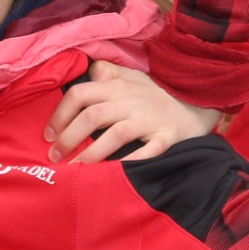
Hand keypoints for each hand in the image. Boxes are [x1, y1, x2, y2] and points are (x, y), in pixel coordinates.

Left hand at [43, 61, 218, 163]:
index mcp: (119, 85)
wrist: (200, 103)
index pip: (80, 94)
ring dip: (91, 155)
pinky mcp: (166, 137)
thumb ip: (108, 73)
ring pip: (114, 134)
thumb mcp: (133, 77)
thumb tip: (88, 73)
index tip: (48, 135)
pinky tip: (113, 176)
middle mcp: (131, 100)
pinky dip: (128, 165)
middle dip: (68, 138)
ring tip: (75, 171)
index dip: (60, 115)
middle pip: (92, 116)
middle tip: (55, 158)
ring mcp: (149, 119)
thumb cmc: (158, 94)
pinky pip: (146, 153)